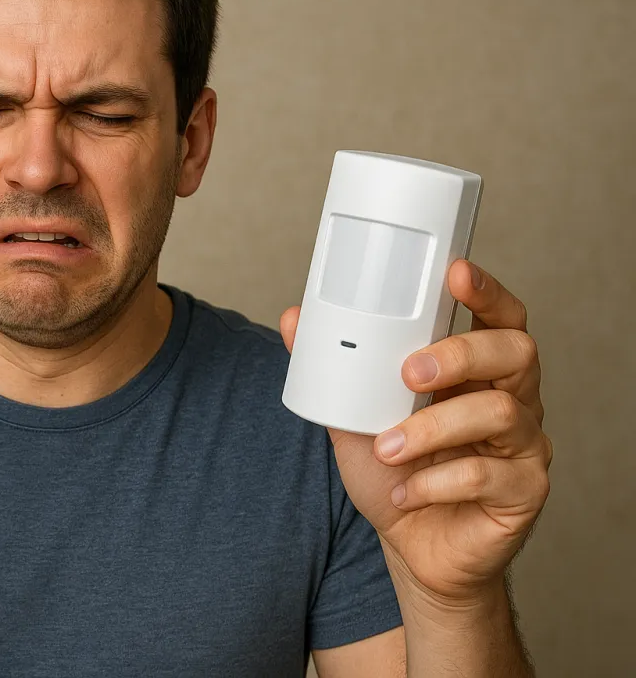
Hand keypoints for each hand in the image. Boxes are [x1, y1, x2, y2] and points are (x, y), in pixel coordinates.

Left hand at [279, 259, 551, 603]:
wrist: (409, 546)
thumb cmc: (394, 472)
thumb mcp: (354, 416)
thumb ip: (332, 370)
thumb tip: (294, 319)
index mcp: (476, 372)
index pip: (499, 318)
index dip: (486, 291)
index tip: (456, 272)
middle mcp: (512, 399)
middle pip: (515, 352)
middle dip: (460, 354)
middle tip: (408, 373)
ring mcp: (525, 445)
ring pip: (500, 413)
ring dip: (432, 428)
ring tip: (388, 448)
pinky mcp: (524, 491)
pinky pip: (488, 475)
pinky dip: (434, 482)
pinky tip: (404, 492)